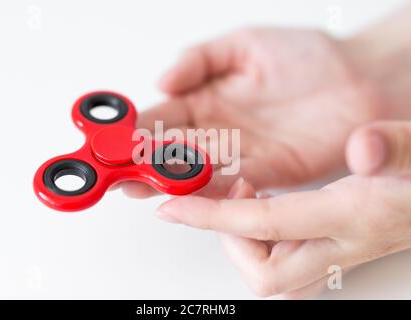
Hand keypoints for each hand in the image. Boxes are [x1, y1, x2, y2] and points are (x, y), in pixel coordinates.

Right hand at [121, 27, 385, 197]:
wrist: (359, 79)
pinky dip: (206, 190)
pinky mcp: (267, 173)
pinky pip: (231, 183)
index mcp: (207, 100)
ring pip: (193, 172)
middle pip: (169, 151)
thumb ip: (200, 60)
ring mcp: (241, 154)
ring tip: (135, 184)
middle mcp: (219, 131)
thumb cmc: (305, 57)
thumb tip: (161, 81)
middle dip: (138, 163)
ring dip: (163, 181)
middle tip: (112, 171)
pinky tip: (181, 191)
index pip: (161, 117)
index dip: (134, 128)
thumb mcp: (243, 44)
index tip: (111, 138)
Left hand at [155, 121, 410, 297]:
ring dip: (245, 238)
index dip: (212, 217)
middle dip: (232, 239)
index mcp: (349, 220)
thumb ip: (394, 148)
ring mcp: (332, 255)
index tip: (171, 208)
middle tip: (236, 193)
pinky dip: (260, 234)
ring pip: (270, 272)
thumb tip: (363, 149)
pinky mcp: (329, 251)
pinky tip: (267, 201)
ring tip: (250, 193)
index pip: (264, 226)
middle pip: (264, 274)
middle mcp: (336, 248)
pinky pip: (280, 257)